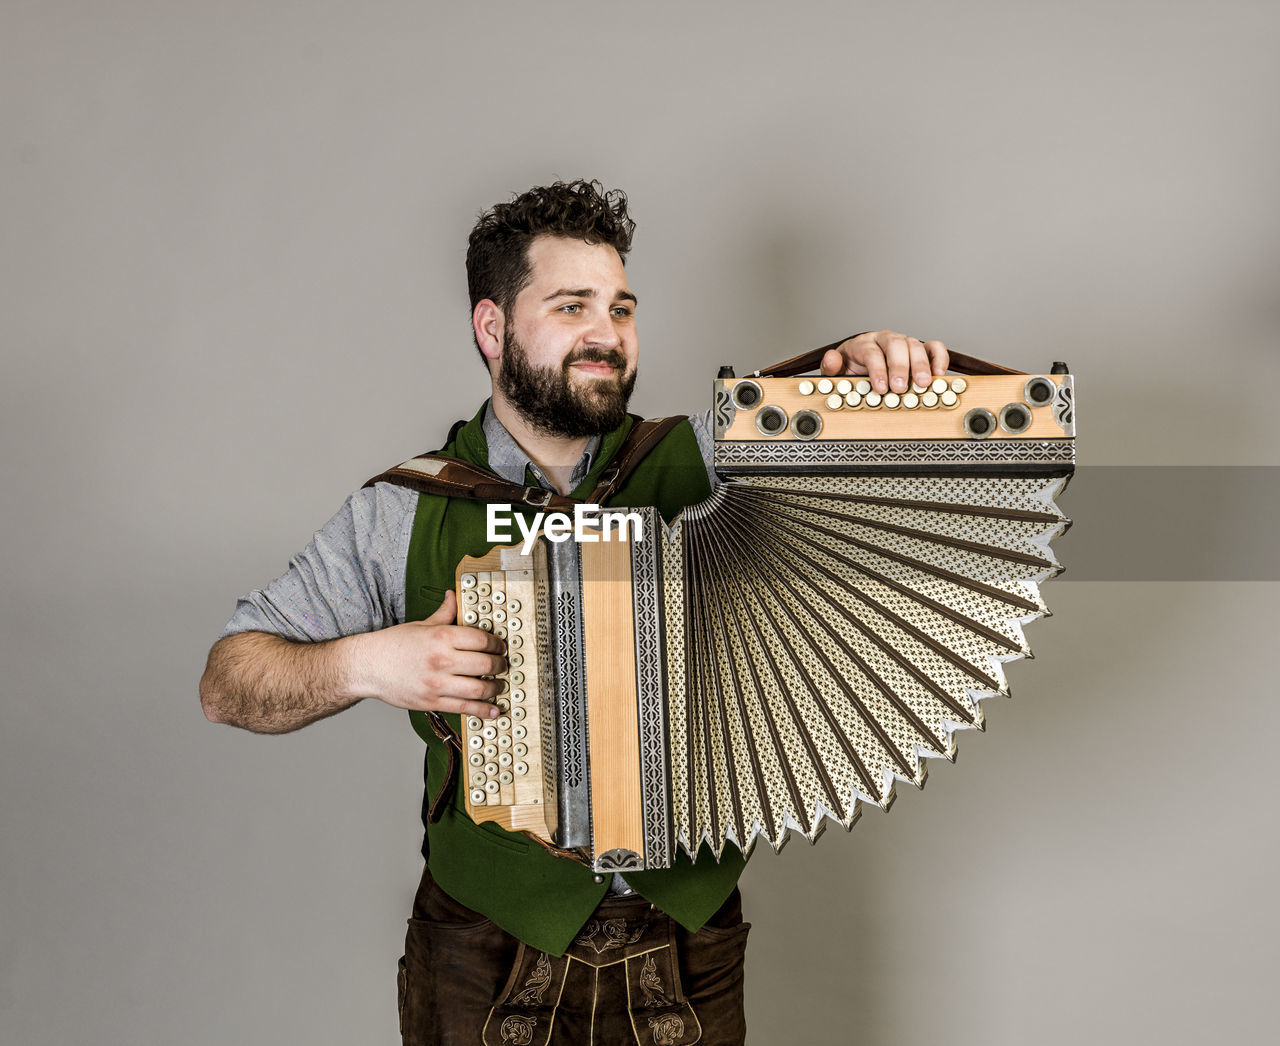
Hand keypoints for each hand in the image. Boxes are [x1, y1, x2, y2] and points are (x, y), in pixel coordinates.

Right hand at [345, 590, 507, 719]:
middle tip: (504, 665)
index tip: (501, 647)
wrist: (367, 666)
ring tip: (499, 685)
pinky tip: (493, 710)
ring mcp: (437, 684)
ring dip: (495, 688)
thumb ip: (444, 613)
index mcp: (441, 636)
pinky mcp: (432, 703)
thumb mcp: (421, 625)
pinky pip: (465, 708)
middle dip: (500, 665)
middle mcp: (441, 660)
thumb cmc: (393, 645)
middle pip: (486, 664)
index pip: (482, 639)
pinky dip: (483, 710)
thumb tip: (454, 596)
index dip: (497, 644)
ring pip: (479, 689)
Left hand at [819, 331, 949, 394]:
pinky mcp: (919, 350)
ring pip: (915, 345)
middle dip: (899, 367)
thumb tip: (831, 358)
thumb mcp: (837, 371)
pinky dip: (939, 358)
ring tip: (922, 383)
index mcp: (863, 343)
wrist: (860, 364)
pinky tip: (939, 373)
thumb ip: (832, 366)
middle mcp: (884, 339)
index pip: (871, 352)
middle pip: (895, 344)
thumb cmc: (851, 369)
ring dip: (921, 364)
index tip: (881, 388)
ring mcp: (903, 343)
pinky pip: (933, 347)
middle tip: (900, 387)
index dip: (877, 369)